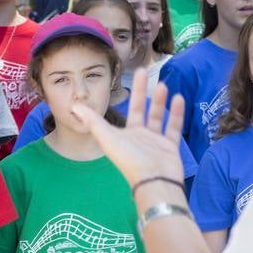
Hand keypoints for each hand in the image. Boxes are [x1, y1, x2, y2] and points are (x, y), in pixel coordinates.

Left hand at [71, 68, 185, 188]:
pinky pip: (174, 128)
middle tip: (145, 71)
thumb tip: (74, 105)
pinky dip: (176, 114)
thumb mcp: (108, 138)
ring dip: (160, 102)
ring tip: (163, 84)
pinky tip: (178, 98)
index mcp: (127, 134)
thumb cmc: (130, 160)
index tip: (134, 75)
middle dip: (144, 91)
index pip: (130, 109)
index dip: (133, 93)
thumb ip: (93, 121)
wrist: (153, 181)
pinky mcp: (170, 148)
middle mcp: (141, 137)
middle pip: (143, 110)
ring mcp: (157, 142)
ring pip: (159, 117)